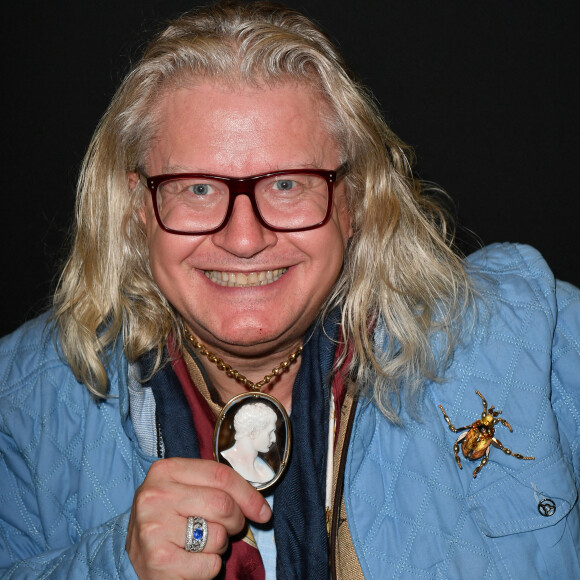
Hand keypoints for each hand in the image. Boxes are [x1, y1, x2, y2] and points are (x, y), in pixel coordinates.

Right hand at [126, 457, 270, 578]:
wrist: (129, 559)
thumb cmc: (168, 520)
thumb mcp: (184, 493)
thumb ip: (216, 489)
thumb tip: (262, 509)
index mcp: (165, 470)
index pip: (220, 475)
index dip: (248, 494)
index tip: (263, 511)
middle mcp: (155, 495)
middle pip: (223, 504)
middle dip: (236, 522)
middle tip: (229, 529)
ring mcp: (154, 527)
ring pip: (218, 536)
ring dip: (219, 546)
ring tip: (200, 544)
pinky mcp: (158, 560)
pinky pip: (210, 564)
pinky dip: (209, 567)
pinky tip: (191, 562)